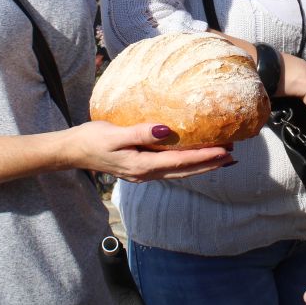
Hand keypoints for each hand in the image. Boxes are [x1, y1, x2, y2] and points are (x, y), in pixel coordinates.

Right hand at [68, 121, 232, 181]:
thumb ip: (141, 132)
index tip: (224, 151)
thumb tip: (167, 130)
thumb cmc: (92, 138)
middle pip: (185, 171)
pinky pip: (170, 168)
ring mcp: (143, 174)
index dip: (204, 157)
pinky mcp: (140, 168)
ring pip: (179, 172)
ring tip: (221, 159)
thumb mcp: (115, 133)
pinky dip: (187, 164)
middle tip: (233, 157)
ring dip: (201, 166)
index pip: (181, 162)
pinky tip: (193, 158)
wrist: (73, 150)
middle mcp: (146, 173)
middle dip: (209, 164)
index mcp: (142, 165)